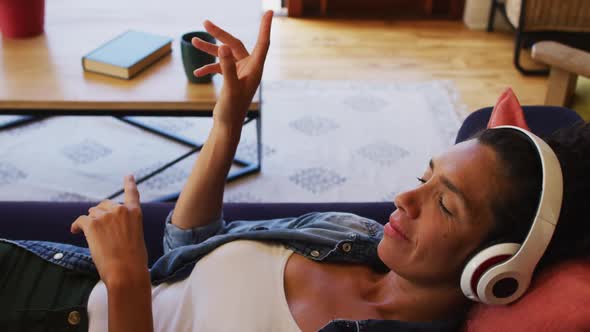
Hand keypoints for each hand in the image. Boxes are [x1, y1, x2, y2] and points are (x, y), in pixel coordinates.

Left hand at [71, 175, 147, 286]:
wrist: (126, 272)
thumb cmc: (134, 260)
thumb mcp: (136, 237)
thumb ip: (126, 226)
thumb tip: (108, 228)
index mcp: (135, 213)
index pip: (132, 194)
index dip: (129, 183)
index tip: (128, 175)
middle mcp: (121, 210)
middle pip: (105, 204)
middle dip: (101, 214)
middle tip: (99, 229)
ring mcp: (106, 216)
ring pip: (92, 213)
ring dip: (90, 222)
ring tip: (91, 236)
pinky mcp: (92, 224)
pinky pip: (80, 221)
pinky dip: (76, 226)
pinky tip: (74, 232)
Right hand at [191, 10, 272, 127]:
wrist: (228, 126)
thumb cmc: (232, 110)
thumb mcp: (229, 87)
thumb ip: (227, 67)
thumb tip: (223, 47)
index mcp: (255, 69)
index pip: (262, 43)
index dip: (265, 27)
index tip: (269, 12)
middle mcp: (249, 68)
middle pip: (235, 44)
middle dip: (219, 34)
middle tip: (205, 23)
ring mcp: (240, 73)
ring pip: (225, 54)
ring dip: (209, 49)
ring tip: (193, 42)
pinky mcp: (232, 78)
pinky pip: (220, 66)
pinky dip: (209, 67)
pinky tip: (197, 73)